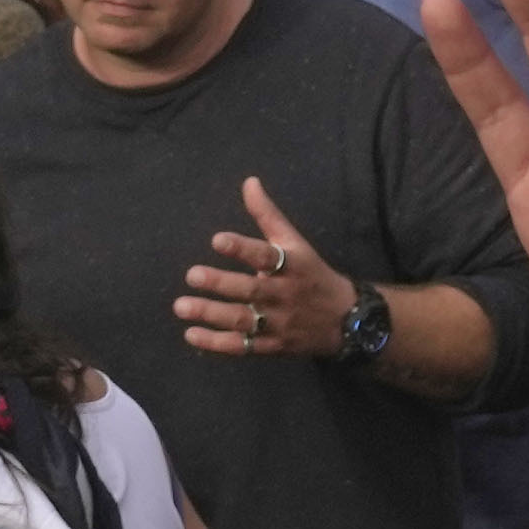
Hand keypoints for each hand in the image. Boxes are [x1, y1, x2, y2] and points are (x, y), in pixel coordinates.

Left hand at [165, 178, 356, 366]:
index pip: (266, 256)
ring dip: (211, 314)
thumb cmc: (311, 274)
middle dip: (220, 283)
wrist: (346, 320)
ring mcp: (279, 323)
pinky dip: (217, 343)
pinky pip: (243, 347)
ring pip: (243, 320)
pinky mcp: (272, 346)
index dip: (242, 248)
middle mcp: (284, 294)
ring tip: (181, 305)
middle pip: (251, 290)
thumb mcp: (295, 242)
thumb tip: (249, 181)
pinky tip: (191, 334)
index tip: (217, 239)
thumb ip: (268, 215)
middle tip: (191, 275)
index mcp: (291, 265)